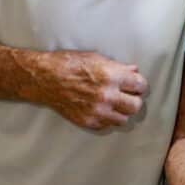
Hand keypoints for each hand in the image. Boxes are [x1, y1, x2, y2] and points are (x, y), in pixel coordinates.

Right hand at [33, 51, 147, 129]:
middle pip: (135, 106)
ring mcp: (97, 111)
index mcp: (111, 76)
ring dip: (122, 111)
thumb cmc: (69, 64)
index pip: (140, 85)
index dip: (139, 85)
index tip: (136, 85)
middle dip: (134, 99)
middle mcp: (106, 96)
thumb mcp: (96, 58)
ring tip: (115, 104)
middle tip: (128, 95)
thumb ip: (117, 67)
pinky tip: (102, 109)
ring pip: (123, 119)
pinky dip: (107, 118)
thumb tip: (133, 71)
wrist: (45, 79)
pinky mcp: (88, 122)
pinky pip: (107, 125)